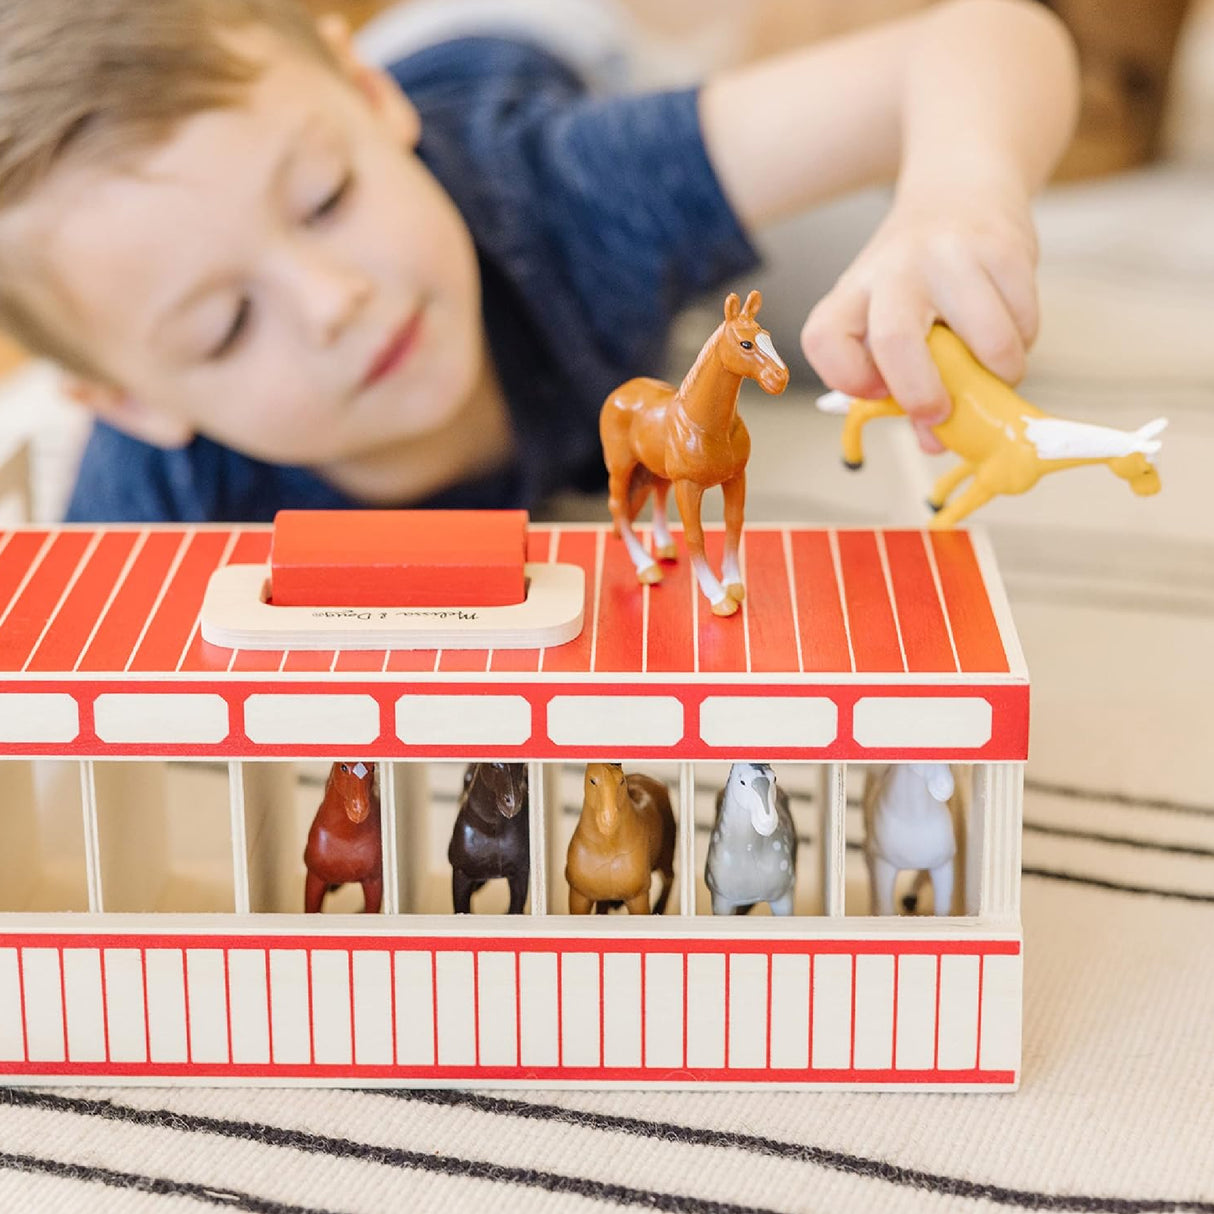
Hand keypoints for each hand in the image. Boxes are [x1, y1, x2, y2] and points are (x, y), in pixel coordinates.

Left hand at [801, 185, 1038, 451]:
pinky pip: (1023, 324)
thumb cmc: (918, 275)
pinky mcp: (1005, 250)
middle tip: (939, 414)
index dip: (847, 378)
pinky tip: (1007, 329)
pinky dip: (1021, 345)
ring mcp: (951, 256)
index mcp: (853, 290)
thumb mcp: (888, 317)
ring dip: (997, 375)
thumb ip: (900, 381)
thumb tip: (936, 441)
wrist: (962, 189)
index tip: (876, 394)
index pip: (825, 338)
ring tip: (990, 369)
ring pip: (985, 342)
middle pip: (895, 341)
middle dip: (921, 393)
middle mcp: (895, 269)